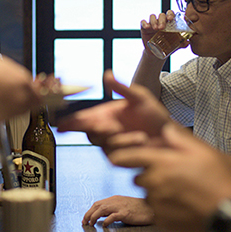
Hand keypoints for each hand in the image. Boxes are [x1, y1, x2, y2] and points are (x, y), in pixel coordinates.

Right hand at [56, 71, 171, 144]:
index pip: (82, 119)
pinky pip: (116, 154)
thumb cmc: (154, 115)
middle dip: (94, 129)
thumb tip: (107, 74)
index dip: (70, 123)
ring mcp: (113, 145)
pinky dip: (129, 146)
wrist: (170, 134)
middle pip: (88, 133)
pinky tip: (142, 139)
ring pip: (104, 144)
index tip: (60, 125)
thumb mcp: (139, 97)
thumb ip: (122, 88)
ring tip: (141, 135)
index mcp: (105, 115)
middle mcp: (106, 130)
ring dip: (121, 139)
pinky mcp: (121, 157)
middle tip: (106, 125)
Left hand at [83, 195, 153, 226]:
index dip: (89, 211)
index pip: (98, 203)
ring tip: (90, 224)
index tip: (85, 218)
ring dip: (94, 217)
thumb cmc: (139, 209)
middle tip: (84, 222)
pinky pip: (113, 216)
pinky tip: (104, 226)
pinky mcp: (126, 213)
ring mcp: (120, 206)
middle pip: (97, 205)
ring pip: (102, 209)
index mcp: (114, 199)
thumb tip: (101, 216)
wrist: (152, 209)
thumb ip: (113, 210)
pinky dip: (106, 221)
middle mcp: (116, 201)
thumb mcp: (123, 207)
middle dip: (88, 214)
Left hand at [107, 123, 230, 231]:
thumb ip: (179, 139)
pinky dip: (164, 209)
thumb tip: (165, 129)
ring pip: (147, 195)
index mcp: (162, 164)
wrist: (228, 215)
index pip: (129, 157)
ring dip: (156, 193)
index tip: (114, 159)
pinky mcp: (161, 220)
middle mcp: (154, 183)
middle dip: (148, 177)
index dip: (120, 157)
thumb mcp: (202, 153)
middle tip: (170, 179)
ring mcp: (156, 203)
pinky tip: (181, 207)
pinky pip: (156, 211)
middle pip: (138, 178)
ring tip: (180, 194)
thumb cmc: (218, 182)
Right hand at [140, 10, 188, 56]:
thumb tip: (187, 43)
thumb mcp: (175, 45)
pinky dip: (145, 23)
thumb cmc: (166, 45)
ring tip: (155, 28)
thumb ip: (181, 43)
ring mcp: (152, 24)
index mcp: (169, 23)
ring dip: (154, 21)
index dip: (170, 14)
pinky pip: (143, 22)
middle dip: (162, 20)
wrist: (156, 53)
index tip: (171, 18)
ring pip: (152, 16)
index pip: (170, 14)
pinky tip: (147, 27)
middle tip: (162, 28)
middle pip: (161, 15)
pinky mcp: (145, 28)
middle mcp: (160, 22)